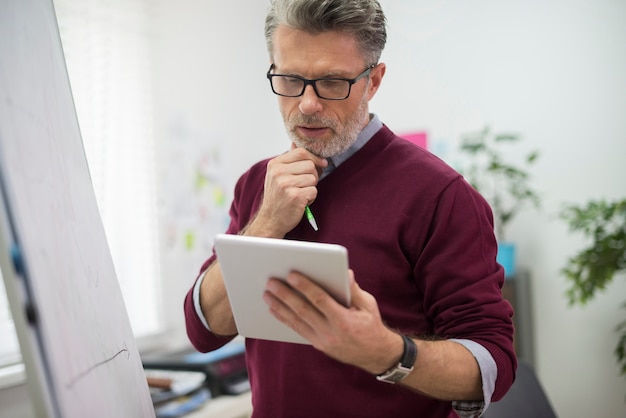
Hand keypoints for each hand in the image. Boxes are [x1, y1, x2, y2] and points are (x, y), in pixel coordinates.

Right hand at [247, 144, 326, 237]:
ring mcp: (285, 184)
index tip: (321, 164)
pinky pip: (314, 191)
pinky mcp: (294, 196)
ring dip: (311, 187)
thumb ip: (289, 159)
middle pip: (310, 165)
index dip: (314, 157)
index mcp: (275, 164)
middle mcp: (278, 172)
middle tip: (304, 185)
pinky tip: (301, 201)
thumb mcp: (278, 175)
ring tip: (300, 193)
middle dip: (313, 175)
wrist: (271, 219)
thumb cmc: (278, 196)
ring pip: (313, 178)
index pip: (301, 152)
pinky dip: (311, 197)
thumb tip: (296, 143)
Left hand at [263, 270, 401, 374]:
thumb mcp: (368, 305)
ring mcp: (322, 340)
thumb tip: (346, 273)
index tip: (291, 275)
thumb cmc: (371, 324)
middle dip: (285, 295)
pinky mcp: (318, 344)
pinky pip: (297, 330)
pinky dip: (284, 319)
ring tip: (267, 294)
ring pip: (296, 321)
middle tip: (271, 282)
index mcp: (344, 320)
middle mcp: (331, 332)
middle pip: (303, 310)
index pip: (320, 300)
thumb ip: (354, 289)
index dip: (305, 287)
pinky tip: (274, 309)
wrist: (374, 354)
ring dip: (280, 306)